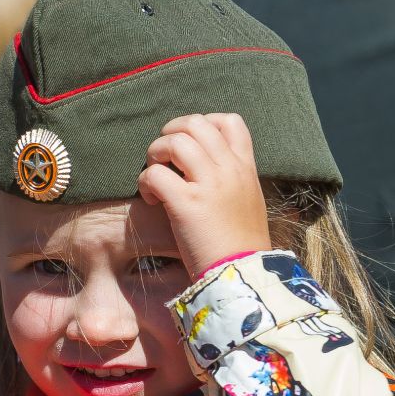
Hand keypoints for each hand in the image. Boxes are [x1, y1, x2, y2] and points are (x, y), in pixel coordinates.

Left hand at [136, 114, 271, 274]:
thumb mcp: (248, 201)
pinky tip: (152, 200)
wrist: (243, 274)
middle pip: (196, 124)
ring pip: (174, 142)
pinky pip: (155, 174)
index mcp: (245, 167)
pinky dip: (146, 182)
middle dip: (171, 133)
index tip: (191, 143)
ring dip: (156, 154)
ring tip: (156, 175)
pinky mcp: (186, 204)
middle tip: (163, 156)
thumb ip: (232, 179)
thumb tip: (204, 167)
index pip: (230, 121)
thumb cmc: (241, 244)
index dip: (204, 122)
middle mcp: (229, 169)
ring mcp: (208, 185)